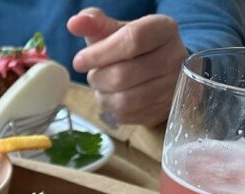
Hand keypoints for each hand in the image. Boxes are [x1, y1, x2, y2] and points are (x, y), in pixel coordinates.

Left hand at [67, 7, 187, 125]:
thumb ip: (94, 23)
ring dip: (103, 94)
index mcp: (163, 29)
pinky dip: (111, 106)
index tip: (79, 61)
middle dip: (97, 77)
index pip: (132, 40)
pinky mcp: (161, 110)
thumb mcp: (115, 31)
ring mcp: (171, 87)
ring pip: (123, 100)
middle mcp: (173, 58)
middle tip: (95, 73)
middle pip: (122, 75)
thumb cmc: (131, 49)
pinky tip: (114, 96)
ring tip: (103, 84)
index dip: (99, 53)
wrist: (156, 71)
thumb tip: (74, 23)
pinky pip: (126, 114)